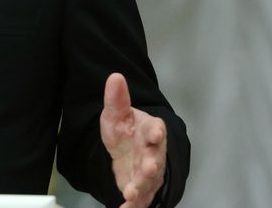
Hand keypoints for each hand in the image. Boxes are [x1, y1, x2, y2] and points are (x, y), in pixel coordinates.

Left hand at [100, 73, 166, 207]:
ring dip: (142, 187)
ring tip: (132, 193)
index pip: (156, 129)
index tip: (156, 132)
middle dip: (152, 164)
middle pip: (155, 159)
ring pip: (149, 180)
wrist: (128, 149)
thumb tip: (115, 76)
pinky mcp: (142, 187)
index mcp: (150, 131)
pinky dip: (134, 205)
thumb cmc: (127, 130)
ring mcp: (150, 172)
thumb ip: (116, 98)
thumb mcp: (117, 113)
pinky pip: (140, 198)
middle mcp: (154, 152)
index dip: (156, 132)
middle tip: (148, 168)